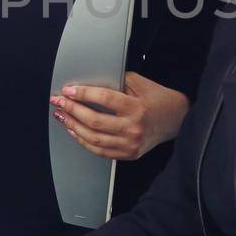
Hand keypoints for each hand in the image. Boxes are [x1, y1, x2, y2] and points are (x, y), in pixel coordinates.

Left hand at [50, 72, 188, 160]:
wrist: (177, 119)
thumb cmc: (158, 99)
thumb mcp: (140, 83)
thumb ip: (116, 81)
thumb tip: (89, 82)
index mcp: (137, 108)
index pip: (104, 99)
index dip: (83, 94)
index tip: (68, 90)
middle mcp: (133, 128)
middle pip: (95, 121)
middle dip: (71, 110)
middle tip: (58, 102)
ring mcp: (130, 144)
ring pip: (94, 139)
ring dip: (73, 126)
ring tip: (61, 115)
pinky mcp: (128, 154)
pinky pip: (100, 151)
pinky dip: (83, 141)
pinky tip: (73, 131)